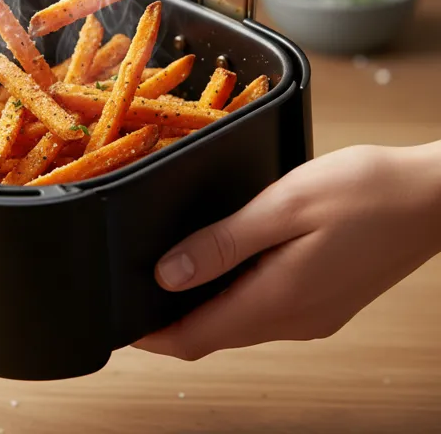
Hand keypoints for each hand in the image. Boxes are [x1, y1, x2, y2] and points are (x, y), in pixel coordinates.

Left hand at [134, 141, 440, 360]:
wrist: (431, 196)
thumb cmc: (363, 192)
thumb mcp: (282, 207)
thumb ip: (222, 243)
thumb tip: (166, 275)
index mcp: (279, 300)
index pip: (198, 338)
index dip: (153, 337)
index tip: (121, 322)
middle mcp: (295, 321)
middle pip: (215, 335)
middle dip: (171, 323)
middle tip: (136, 294)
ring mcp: (313, 315)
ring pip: (239, 324)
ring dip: (201, 310)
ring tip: (168, 276)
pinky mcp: (324, 301)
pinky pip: (264, 310)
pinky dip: (232, 298)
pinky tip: (221, 267)